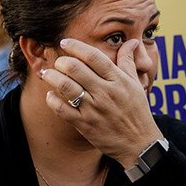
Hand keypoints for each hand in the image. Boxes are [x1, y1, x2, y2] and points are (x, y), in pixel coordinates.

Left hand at [39, 38, 163, 168]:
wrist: (138, 143)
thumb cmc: (137, 112)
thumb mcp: (136, 85)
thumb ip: (128, 62)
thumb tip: (131, 42)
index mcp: (117, 80)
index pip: (94, 57)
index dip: (76, 46)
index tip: (65, 42)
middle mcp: (105, 93)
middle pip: (76, 69)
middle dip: (61, 61)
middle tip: (57, 61)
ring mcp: (94, 109)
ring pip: (66, 87)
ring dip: (52, 77)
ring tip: (47, 73)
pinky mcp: (85, 124)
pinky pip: (63, 109)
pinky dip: (52, 100)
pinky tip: (50, 95)